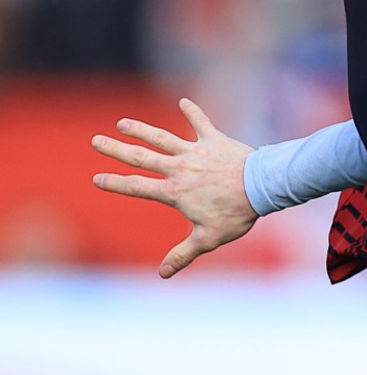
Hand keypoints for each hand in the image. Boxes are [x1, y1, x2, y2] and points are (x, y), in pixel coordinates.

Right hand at [90, 98, 258, 277]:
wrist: (263, 185)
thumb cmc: (237, 213)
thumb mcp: (208, 238)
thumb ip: (183, 255)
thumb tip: (163, 275)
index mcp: (174, 192)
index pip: (136, 187)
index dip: (114, 183)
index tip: (96, 178)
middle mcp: (179, 168)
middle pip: (141, 158)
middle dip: (116, 149)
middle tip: (96, 140)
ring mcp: (196, 151)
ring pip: (162, 137)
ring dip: (141, 129)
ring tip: (122, 122)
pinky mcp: (215, 140)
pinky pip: (201, 123)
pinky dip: (192, 111)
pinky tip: (183, 100)